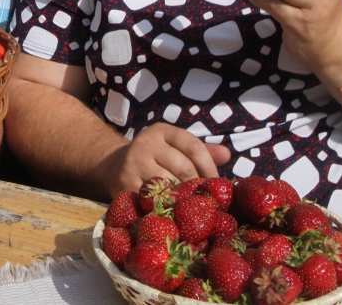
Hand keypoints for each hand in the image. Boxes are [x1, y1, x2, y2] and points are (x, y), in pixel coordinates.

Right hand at [101, 123, 231, 197]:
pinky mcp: (125, 183)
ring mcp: (134, 163)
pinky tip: (173, 211)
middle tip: (205, 199)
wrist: (114, 166)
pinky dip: (166, 207)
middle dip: (198, 186)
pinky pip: (153, 199)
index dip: (209, 167)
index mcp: (162, 131)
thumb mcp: (174, 147)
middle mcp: (146, 143)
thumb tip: (227, 154)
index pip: (193, 146)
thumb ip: (201, 151)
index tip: (216, 183)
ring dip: (183, 198)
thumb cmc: (154, 158)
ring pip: (170, 185)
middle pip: (184, 168)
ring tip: (191, 206)